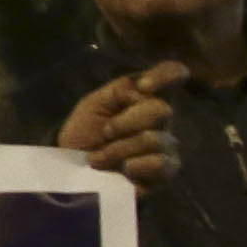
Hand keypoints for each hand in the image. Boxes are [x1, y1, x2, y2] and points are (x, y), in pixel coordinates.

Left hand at [54, 62, 182, 185]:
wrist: (74, 169)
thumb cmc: (85, 133)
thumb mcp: (94, 104)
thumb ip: (120, 90)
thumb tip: (144, 90)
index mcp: (146, 96)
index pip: (172, 73)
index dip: (167, 75)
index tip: (144, 86)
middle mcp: (162, 119)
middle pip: (160, 110)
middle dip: (123, 123)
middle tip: (104, 134)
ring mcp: (167, 146)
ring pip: (154, 139)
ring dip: (119, 149)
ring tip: (100, 159)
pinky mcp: (166, 173)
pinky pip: (161, 164)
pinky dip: (135, 166)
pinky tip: (124, 170)